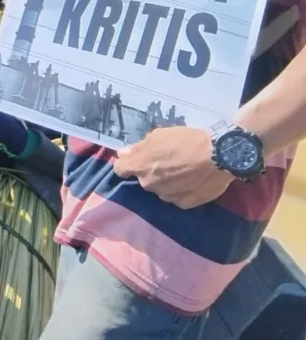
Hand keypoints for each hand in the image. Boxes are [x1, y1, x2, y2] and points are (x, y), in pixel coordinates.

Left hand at [114, 127, 232, 208]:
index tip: (134, 161)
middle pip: (142, 179)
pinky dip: (180, 191)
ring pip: (159, 189)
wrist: (219, 155)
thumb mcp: (158, 136)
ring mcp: (166, 196)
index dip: (126, 164)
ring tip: (182, 171)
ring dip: (165, 182)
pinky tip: (191, 181)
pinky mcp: (183, 204)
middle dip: (150, 172)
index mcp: (140, 166)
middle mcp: (149, 184)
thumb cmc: (186, 141)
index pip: (120, 169)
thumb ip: (138, 147)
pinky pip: (175, 197)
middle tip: (167, 162)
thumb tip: (122, 154)